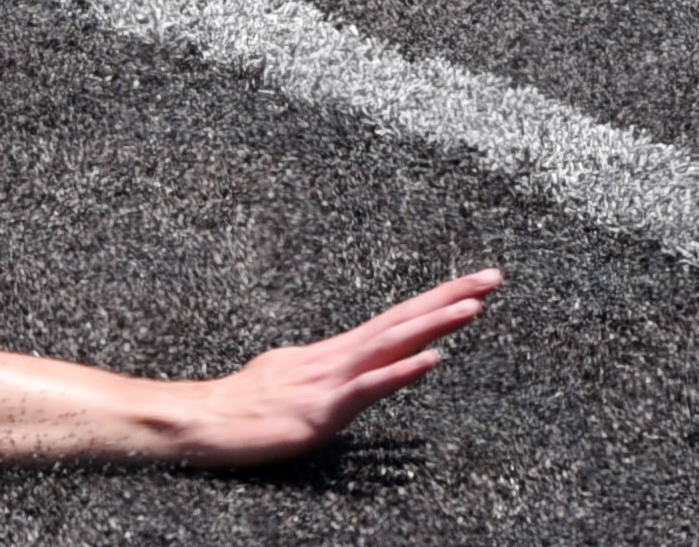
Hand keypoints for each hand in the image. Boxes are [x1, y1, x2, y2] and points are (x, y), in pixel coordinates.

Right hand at [157, 271, 502, 466]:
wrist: (205, 420)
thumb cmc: (244, 405)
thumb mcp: (294, 379)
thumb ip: (331, 373)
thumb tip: (356, 368)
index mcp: (335, 352)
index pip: (396, 320)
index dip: (436, 300)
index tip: (474, 284)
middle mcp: (338, 357)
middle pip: (403, 320)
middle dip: (450, 296)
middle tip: (493, 277)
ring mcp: (331, 380)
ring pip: (391, 344)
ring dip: (435, 324)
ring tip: (474, 307)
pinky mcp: (322, 409)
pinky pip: (369, 388)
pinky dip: (402, 371)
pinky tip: (431, 361)